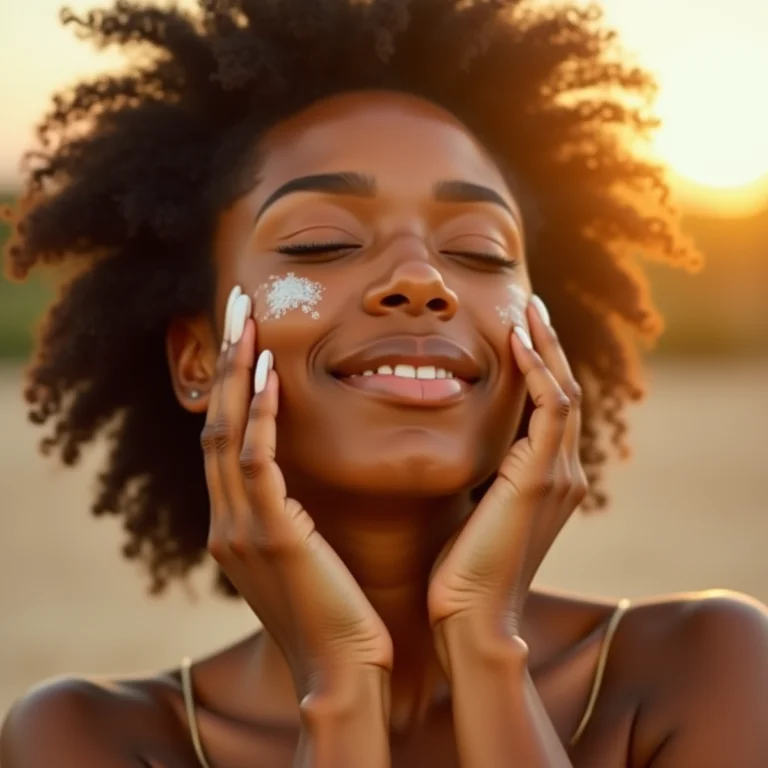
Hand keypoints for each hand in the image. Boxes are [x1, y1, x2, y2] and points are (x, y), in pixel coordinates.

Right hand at [201, 286, 392, 698]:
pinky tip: (270, 374)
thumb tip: (307, 478)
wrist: (343, 671)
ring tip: (248, 320)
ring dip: (237, 373)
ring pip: (227, 432)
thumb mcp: (306, 552)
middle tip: (238, 306)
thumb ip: (293, 513)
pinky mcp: (266, 534)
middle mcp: (226, 520)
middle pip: (217, 422)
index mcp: (236, 523)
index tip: (248, 338)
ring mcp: (239, 527)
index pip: (227, 438)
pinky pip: (255, 461)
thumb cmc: (338, 610)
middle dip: (227, 363)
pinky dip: (259, 415)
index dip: (234, 385)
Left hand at [427, 295, 586, 647]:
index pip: (548, 408)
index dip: (537, 366)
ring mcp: (559, 474)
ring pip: (563, 392)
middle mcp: (563, 472)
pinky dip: (539, 371)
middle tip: (529, 306)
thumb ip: (476, 474)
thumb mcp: (471, 508)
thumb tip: (454, 444)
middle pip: (563, 391)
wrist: (471, 616)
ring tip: (529, 309)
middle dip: (547, 346)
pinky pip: (552, 407)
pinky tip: (518, 341)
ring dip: (546, 347)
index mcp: (547, 480)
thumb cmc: (462, 570)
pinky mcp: (543, 476)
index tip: (516, 330)